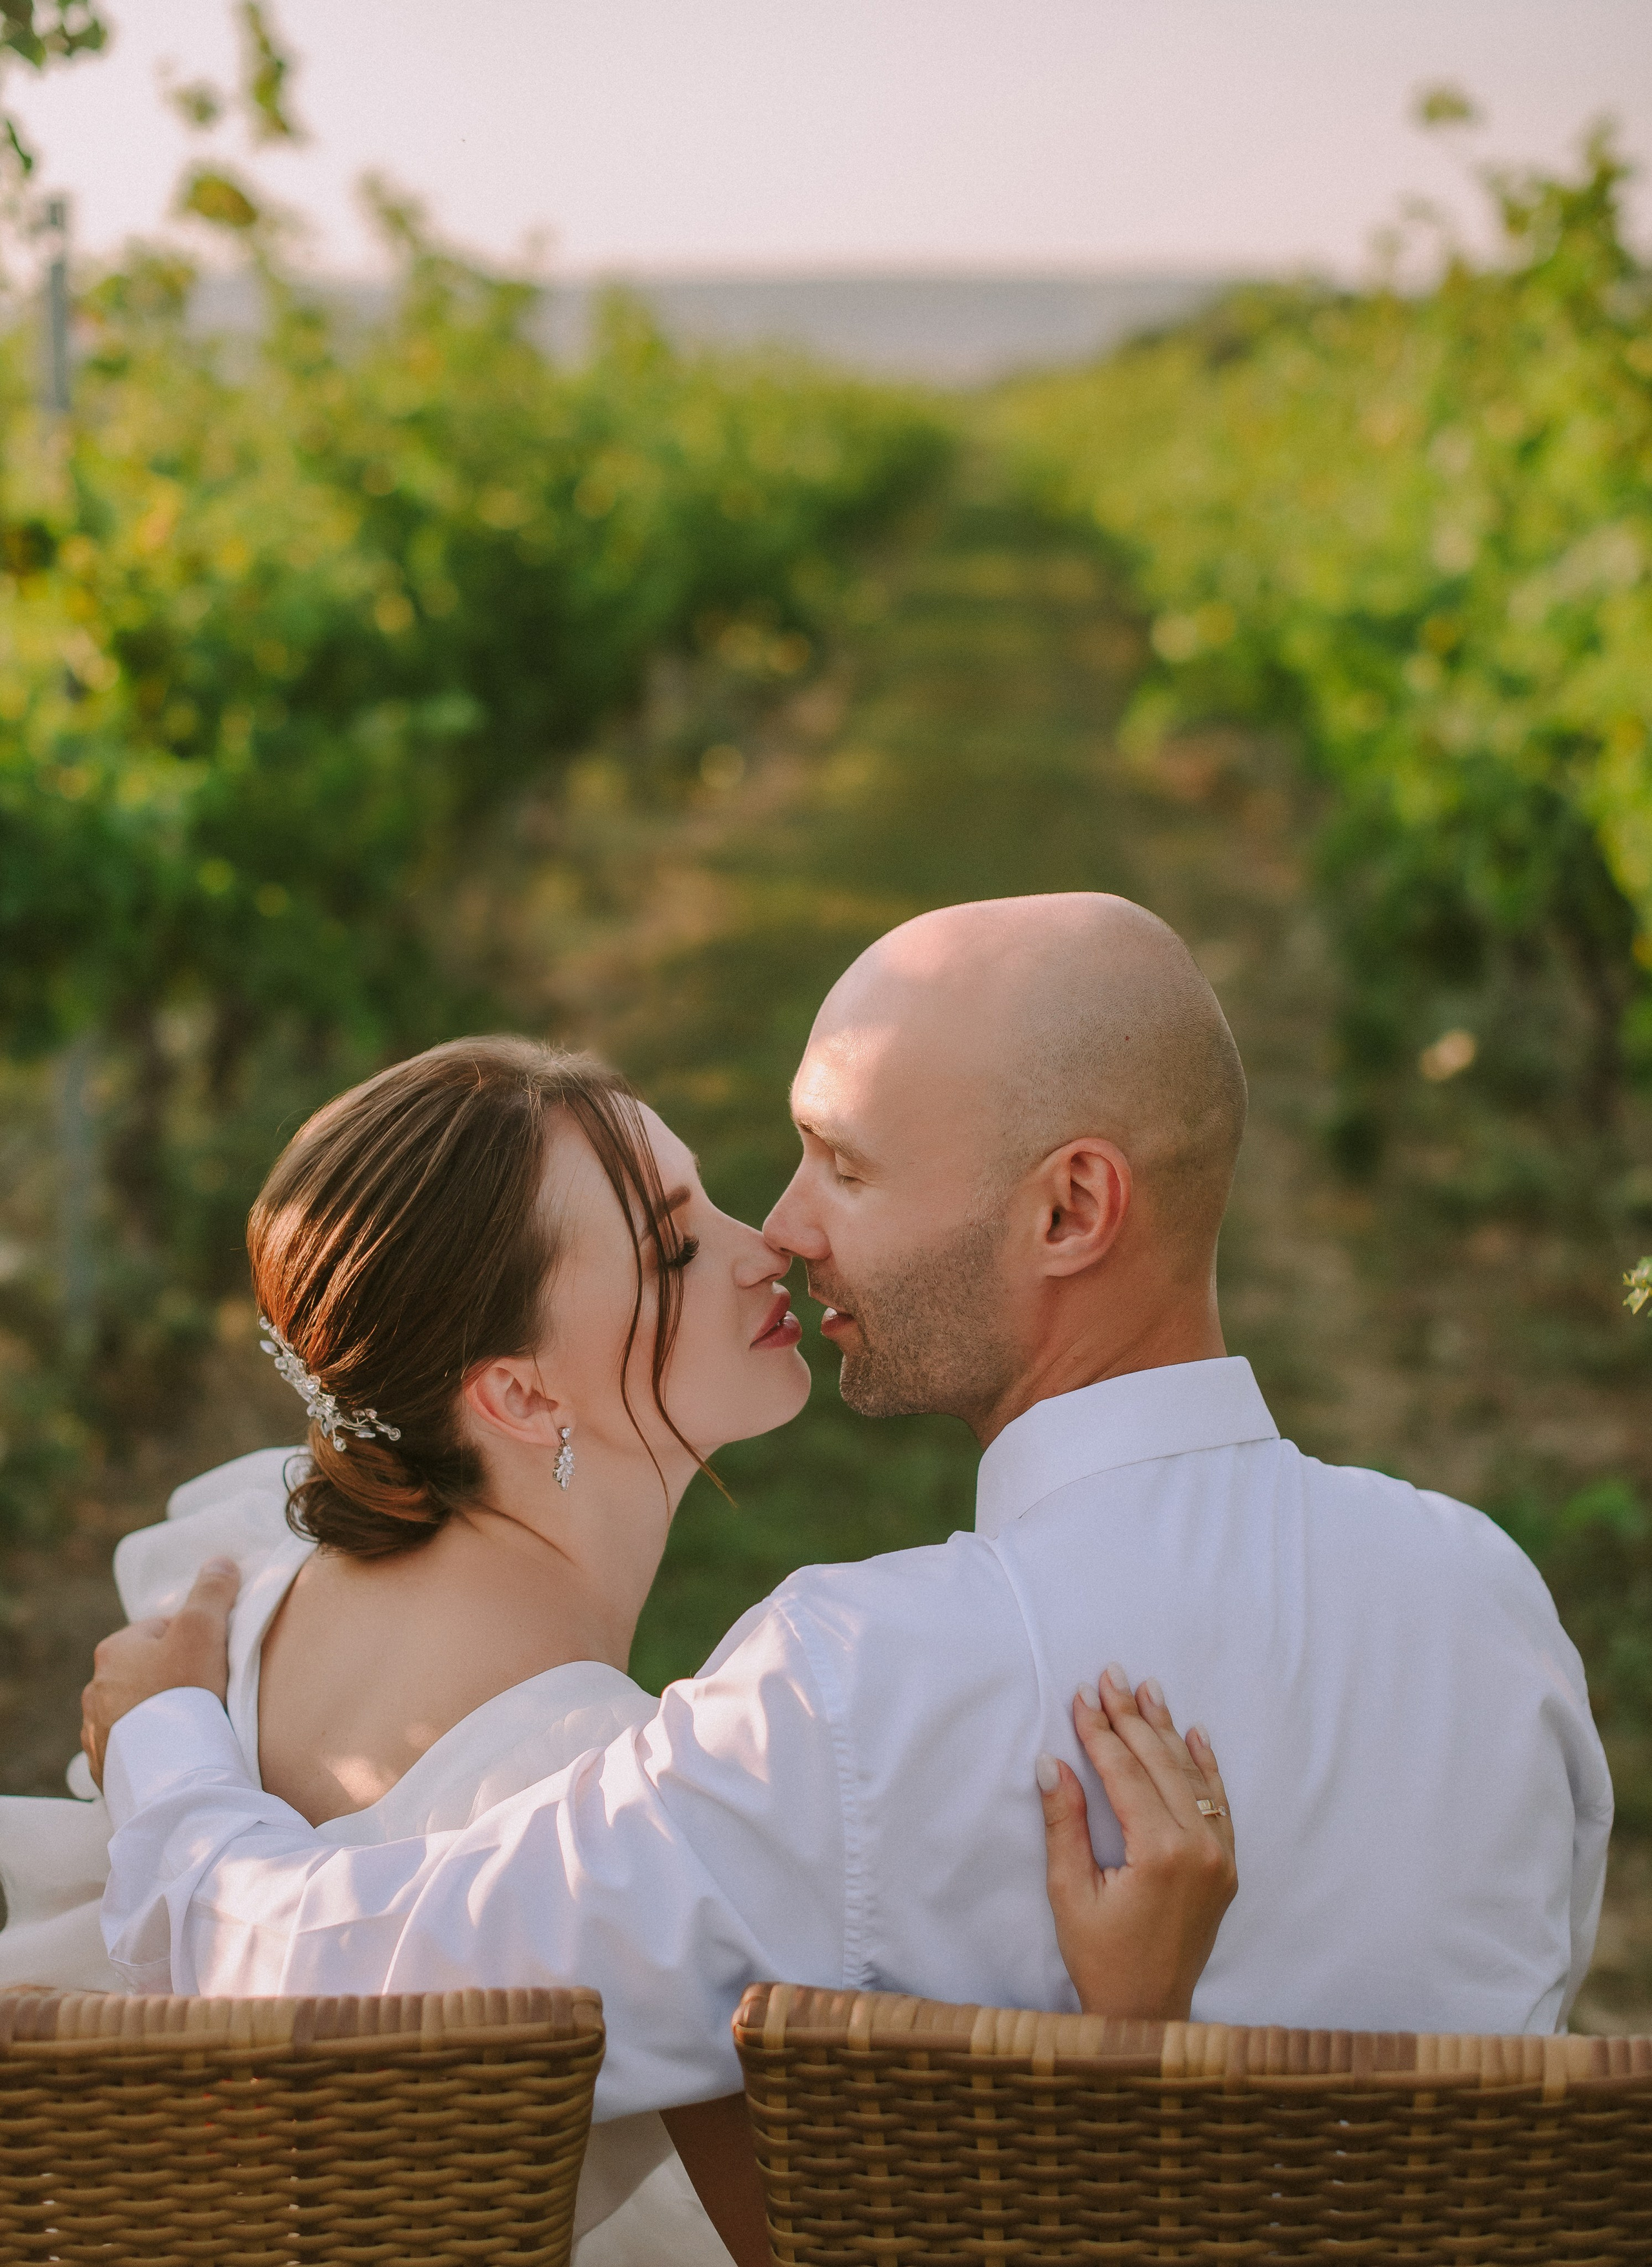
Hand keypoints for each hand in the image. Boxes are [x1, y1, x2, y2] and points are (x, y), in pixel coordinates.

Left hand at [80, 1558, 239, 1789]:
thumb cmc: (183, 1692)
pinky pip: (130, 1750)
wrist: (167, 1771)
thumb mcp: (203, 1630)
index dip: (194, 1642)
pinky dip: (149, 1749)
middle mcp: (95, 1690)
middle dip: (171, 1679)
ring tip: (191, 1727)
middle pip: (145, 1672)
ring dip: (157, 1716)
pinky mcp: (105, 1768)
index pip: (160, 1630)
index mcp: (114, 1651)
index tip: (213, 1661)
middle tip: (207, 1694)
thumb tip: (219, 1562)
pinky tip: (172, 1754)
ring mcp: (97, 1732)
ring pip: (134, 1713)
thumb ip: (212, 1592)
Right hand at [1037, 1663, 1235, 2020]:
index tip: (1081, 1695)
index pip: (1124, 1773)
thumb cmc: (1101, 1958)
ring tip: (1147, 1689)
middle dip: (1132, 1717)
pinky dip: (1206, 1765)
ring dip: (1166, 1730)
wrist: (1149, 2012)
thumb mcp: (1070, 1892)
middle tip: (1111, 1674)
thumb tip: (1052, 1762)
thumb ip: (1065, 1824)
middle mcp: (1200, 1849)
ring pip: (1191, 1776)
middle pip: (1160, 1764)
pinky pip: (1219, 1803)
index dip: (1100, 1731)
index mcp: (1161, 1854)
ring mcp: (1220, 1857)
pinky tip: (1194, 1733)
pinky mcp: (1226, 1867)